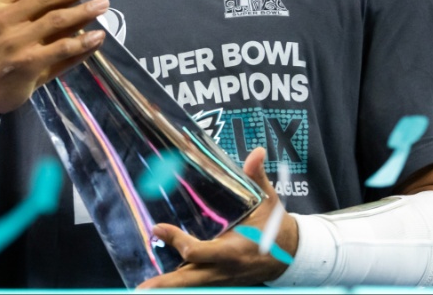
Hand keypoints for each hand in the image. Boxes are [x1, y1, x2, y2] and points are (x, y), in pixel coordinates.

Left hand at [138, 148, 295, 288]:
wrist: (291, 255)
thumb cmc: (276, 228)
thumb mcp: (269, 202)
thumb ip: (258, 178)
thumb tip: (257, 152)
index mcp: (234, 250)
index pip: (198, 252)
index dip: (177, 241)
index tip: (158, 227)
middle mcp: (224, 268)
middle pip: (189, 280)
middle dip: (165, 285)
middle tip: (141, 289)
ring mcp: (221, 278)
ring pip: (191, 286)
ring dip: (168, 287)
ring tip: (143, 288)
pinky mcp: (219, 280)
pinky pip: (196, 284)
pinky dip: (179, 284)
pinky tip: (162, 283)